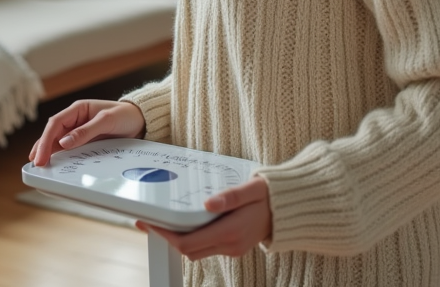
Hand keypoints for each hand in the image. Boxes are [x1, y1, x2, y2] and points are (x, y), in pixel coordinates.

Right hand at [28, 99, 145, 166]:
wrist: (141, 121)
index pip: (55, 123)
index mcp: (78, 109)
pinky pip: (69, 149)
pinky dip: (60, 156)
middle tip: (36, 164)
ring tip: (39, 165)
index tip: (40, 155)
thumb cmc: (125, 116)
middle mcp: (75, 120)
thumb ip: (86, 131)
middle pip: (53, 133)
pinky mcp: (85, 141)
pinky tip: (54, 164)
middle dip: (42, 147)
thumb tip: (64, 142)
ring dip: (48, 152)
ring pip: (58, 141)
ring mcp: (79, 131)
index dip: (45, 140)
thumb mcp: (107, 121)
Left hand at [137, 176, 271, 260]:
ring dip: (179, 239)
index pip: (188, 242)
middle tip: (151, 220)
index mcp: (231, 231)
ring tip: (164, 221)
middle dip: (167, 237)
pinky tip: (186, 223)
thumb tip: (207, 203)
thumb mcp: (253, 188)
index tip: (151, 222)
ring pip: (196, 251)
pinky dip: (193, 238)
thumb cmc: (271, 195)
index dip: (166, 235)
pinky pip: (206, 248)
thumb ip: (231, 196)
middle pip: (188, 250)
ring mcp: (232, 249)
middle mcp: (230, 245)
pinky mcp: (234, 248)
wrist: (289, 210)